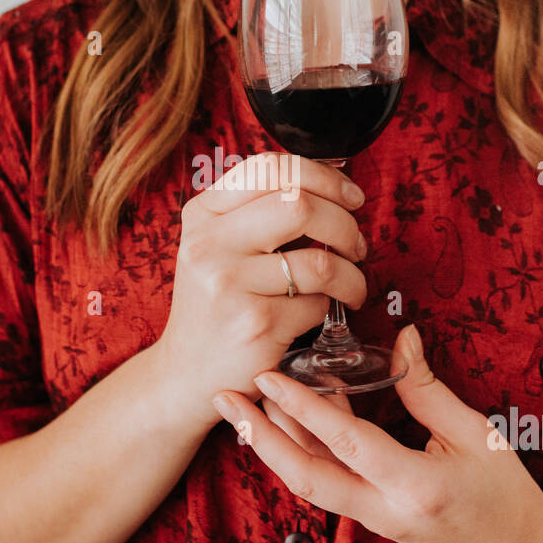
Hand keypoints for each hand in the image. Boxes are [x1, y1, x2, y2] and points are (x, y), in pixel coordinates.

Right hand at [150, 153, 368, 429]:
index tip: (350, 197)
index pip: (270, 168)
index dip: (324, 176)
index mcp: (202, 215)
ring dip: (351, 274)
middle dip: (345, 224)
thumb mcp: (218, 248)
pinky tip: (319, 313)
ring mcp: (229, 284)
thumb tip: (332, 187)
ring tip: (351, 285)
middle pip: (300, 205)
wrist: (187, 374)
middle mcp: (209, 244)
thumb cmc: (216, 305)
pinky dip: (329, 307)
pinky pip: (317, 303)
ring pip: (320, 260)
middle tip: (355, 245)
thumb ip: (258, 213)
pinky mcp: (255, 324)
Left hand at [211, 323, 542, 542]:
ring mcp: (373, 520)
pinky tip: (288, 417)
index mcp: (416, 485)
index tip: (269, 377)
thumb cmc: (505, 490)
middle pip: (304, 477)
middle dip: (259, 437)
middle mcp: (385, 510)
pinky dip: (301, 449)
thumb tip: (401, 336)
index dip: (305, 407)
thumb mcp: (476, 433)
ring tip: (242, 403)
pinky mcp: (369, 517)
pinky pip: (325, 482)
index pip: (346, 443)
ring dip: (272, 443)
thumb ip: (429, 388)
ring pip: (308, 482)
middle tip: (225, 397)